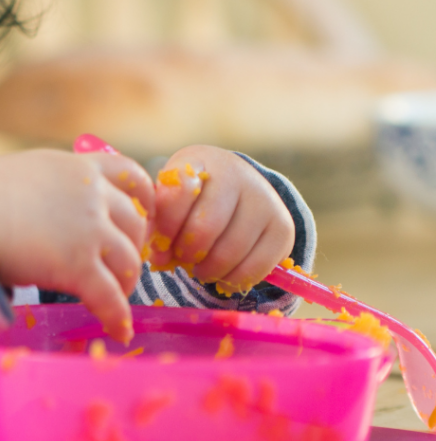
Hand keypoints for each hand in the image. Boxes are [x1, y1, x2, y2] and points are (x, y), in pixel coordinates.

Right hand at [0, 149, 152, 341]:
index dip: (143, 200)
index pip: (130, 174)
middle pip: (135, 224)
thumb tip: (49, 206)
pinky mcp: (79, 266)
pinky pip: (110, 297)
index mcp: (77, 166)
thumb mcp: (23, 171)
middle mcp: (91, 194)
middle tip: (122, 266)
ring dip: (126, 283)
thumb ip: (50, 184)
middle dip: (133, 247)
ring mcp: (89, 230)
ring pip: (128, 262)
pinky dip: (118, 317)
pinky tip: (119, 331)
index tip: (142, 217)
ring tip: (116, 299)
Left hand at [146, 146, 294, 293]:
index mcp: (199, 161)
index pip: (179, 191)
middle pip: (205, 227)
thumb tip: (157, 258)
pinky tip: (222, 275)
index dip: (165, 226)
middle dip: (186, 253)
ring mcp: (264, 199)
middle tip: (180, 260)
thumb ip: (158, 223)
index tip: (158, 245)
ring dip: (208, 270)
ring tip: (199, 269)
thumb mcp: (171, 198)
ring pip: (230, 251)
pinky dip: (233, 279)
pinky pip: (256, 267)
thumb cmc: (191, 198)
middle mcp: (236, 174)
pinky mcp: (283, 227)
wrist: (237, 188)